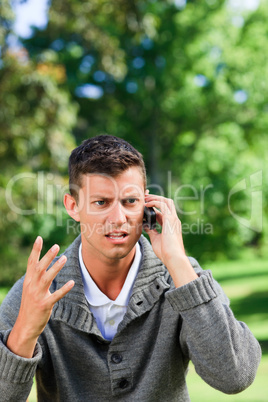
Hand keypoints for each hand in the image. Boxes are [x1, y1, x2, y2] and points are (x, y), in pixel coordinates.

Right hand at [7, 236, 73, 357]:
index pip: (31, 262)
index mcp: (28, 281)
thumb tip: (42, 263)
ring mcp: (37, 296)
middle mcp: (31, 286)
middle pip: (39, 268)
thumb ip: (36, 276)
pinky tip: (72, 283)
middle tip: (56, 246)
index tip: (39, 238)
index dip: (35, 250)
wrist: (25, 326)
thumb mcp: (30, 289)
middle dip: (47, 256)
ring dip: (56, 268)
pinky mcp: (44, 305)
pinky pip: (55, 296)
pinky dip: (64, 289)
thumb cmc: (30, 305)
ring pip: (47, 279)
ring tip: (64, 258)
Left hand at [144, 194, 197, 286]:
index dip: (154, 207)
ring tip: (145, 198)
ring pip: (166, 201)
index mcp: (171, 225)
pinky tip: (146, 204)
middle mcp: (174, 220)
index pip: (163, 211)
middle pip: (167, 202)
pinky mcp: (170, 219)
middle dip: (156, 198)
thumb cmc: (165, 252)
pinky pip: (163, 205)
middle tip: (145, 197)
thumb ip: (151, 231)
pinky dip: (154, 202)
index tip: (144, 205)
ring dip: (155, 198)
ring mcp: (173, 219)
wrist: (173, 257)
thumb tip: (145, 226)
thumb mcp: (156, 239)